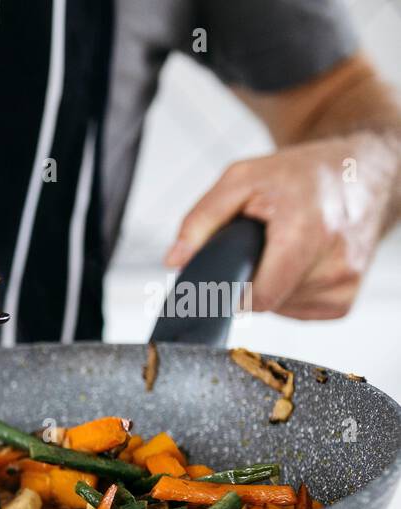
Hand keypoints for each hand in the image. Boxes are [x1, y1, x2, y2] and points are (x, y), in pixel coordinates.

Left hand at [165, 134, 396, 318]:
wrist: (357, 173)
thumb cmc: (297, 175)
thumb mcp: (241, 179)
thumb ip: (201, 220)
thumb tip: (174, 261)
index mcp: (308, 233)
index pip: (258, 298)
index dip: (231, 292)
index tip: (224, 274)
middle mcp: (336, 263)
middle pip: (265, 303)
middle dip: (250, 279)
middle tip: (258, 246)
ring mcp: (345, 285)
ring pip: (280, 309)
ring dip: (270, 284)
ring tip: (283, 248)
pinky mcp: (345, 300)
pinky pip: (298, 311)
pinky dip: (288, 292)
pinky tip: (297, 263)